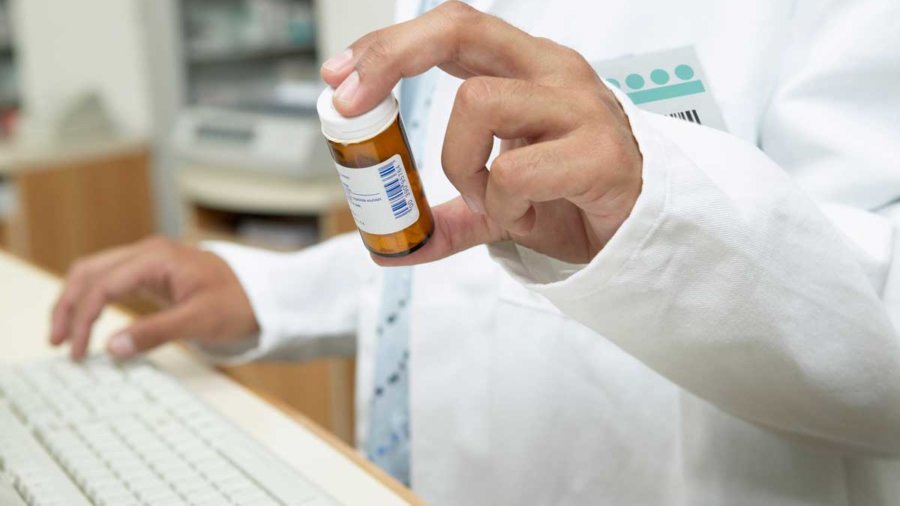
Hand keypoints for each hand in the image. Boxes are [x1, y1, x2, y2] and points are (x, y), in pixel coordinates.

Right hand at [50, 237, 258, 359]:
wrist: (266, 295)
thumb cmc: (240, 303)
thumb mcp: (200, 321)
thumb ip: (156, 333)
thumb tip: (112, 347)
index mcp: (157, 258)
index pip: (103, 285)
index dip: (84, 319)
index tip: (79, 352)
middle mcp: (149, 253)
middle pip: (89, 272)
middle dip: (68, 306)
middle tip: (58, 343)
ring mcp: (150, 261)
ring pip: (96, 274)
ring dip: (76, 301)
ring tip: (64, 335)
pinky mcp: (154, 273)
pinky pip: (112, 281)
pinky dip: (94, 299)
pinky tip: (88, 322)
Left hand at [321, 1, 641, 265]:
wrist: (639, 234)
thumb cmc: (573, 199)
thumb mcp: (498, 202)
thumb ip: (448, 215)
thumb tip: (393, 245)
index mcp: (526, 69)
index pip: (450, 27)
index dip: (388, 46)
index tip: (339, 78)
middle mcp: (552, 72)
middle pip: (459, 27)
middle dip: (390, 58)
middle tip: (352, 103)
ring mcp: (580, 105)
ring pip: (477, 105)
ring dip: (463, 165)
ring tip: (492, 197)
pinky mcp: (600, 151)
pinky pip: (514, 171)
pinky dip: (503, 204)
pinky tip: (527, 215)